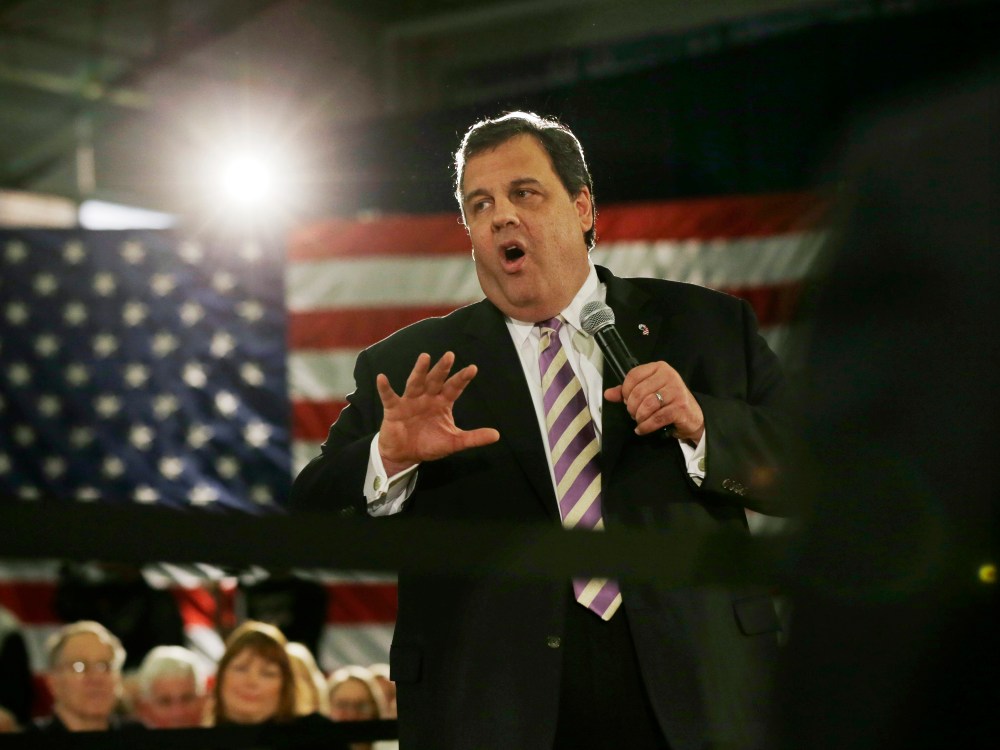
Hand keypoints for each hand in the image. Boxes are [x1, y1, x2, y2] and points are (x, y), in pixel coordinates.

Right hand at [376, 352, 499, 474]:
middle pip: (436, 380)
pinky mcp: (394, 409)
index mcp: (442, 403)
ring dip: (420, 371)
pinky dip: (385, 388)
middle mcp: (427, 397)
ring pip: (416, 383)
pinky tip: (382, 378)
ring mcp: (410, 401)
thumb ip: (473, 438)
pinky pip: (389, 397)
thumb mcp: (453, 442)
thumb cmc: (429, 444)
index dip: (462, 379)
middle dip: (442, 368)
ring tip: (424, 357)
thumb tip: (497, 435)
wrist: (405, 455)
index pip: (454, 388)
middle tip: (450, 355)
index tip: (472, 368)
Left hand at [604, 361, 703, 442]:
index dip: (625, 391)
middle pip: (638, 392)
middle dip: (631, 407)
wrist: (692, 416)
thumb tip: (608, 394)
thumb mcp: (648, 392)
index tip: (626, 400)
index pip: (633, 375)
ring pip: (646, 405)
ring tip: (639, 420)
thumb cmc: (668, 402)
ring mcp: (676, 391)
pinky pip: (655, 418)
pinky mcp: (680, 407)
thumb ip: (627, 392)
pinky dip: (645, 426)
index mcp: (659, 368)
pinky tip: (642, 429)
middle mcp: (669, 376)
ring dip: (638, 417)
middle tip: (633, 414)